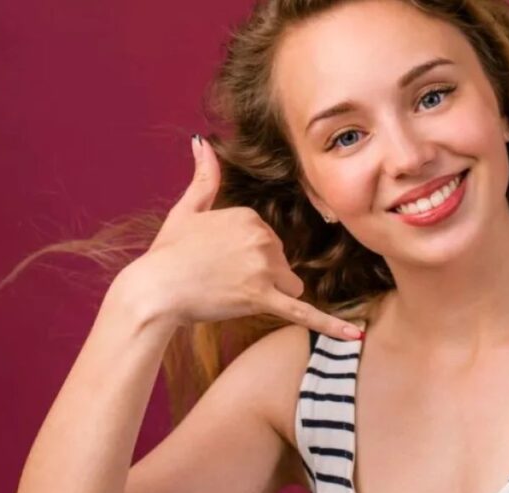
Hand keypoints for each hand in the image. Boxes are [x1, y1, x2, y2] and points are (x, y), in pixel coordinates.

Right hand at [117, 134, 363, 340]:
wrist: (154, 290)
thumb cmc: (167, 253)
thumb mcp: (186, 210)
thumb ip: (204, 177)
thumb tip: (201, 141)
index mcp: (250, 216)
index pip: (269, 241)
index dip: (248, 257)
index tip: (220, 261)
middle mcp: (262, 238)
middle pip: (282, 264)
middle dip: (261, 276)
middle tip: (221, 279)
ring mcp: (263, 269)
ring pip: (290, 287)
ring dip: (270, 295)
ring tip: (233, 294)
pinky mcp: (262, 298)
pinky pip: (304, 313)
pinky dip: (330, 326)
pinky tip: (355, 336)